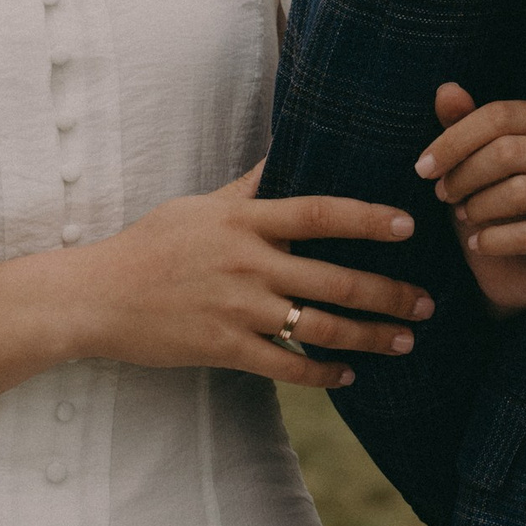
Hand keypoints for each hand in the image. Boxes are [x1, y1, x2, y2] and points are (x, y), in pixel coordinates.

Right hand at [65, 164, 433, 388]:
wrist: (97, 296)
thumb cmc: (150, 244)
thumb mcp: (199, 204)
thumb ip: (247, 186)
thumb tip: (281, 151)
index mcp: (244, 221)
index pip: (319, 213)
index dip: (368, 219)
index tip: (409, 225)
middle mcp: (248, 263)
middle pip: (334, 277)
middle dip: (389, 293)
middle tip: (428, 303)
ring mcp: (237, 308)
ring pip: (319, 325)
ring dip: (369, 336)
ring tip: (404, 341)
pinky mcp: (223, 348)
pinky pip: (285, 365)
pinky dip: (321, 373)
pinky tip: (347, 375)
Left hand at [416, 83, 525, 317]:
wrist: (515, 275)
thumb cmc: (494, 209)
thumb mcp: (471, 166)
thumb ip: (462, 126)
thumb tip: (447, 90)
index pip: (501, 115)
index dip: (455, 140)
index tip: (423, 168)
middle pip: (509, 151)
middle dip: (464, 175)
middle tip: (443, 196)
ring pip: (521, 190)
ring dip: (479, 206)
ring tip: (464, 217)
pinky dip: (495, 241)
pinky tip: (478, 245)